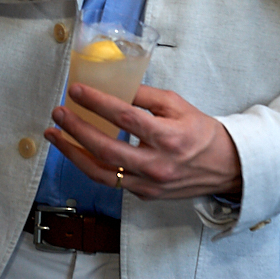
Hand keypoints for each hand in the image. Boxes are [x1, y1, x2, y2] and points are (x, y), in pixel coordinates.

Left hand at [44, 83, 241, 199]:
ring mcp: (149, 184)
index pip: (125, 117)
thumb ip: (143, 95)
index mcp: (168, 137)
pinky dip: (90, 165)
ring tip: (55, 135)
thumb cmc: (199, 131)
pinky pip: (110, 181)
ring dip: (73, 153)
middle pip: (107, 148)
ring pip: (101, 172)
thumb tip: (110, 84)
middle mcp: (157, 164)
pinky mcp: (145, 195)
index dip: (97, 102)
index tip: (76, 90)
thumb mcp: (176, 104)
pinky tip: (76, 150)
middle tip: (58, 113)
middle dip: (77, 129)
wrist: (224, 166)